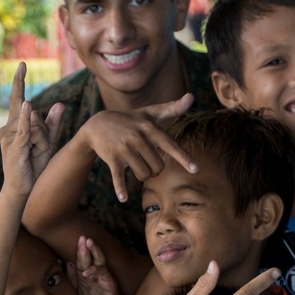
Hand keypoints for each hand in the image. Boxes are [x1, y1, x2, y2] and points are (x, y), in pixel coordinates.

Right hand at [0, 63, 64, 195]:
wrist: (22, 187)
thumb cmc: (32, 165)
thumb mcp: (47, 141)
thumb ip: (52, 123)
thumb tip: (59, 104)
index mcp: (14, 124)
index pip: (18, 99)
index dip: (20, 81)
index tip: (23, 64)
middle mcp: (8, 127)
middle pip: (36, 117)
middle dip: (44, 134)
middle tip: (36, 151)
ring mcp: (9, 136)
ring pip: (37, 126)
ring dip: (42, 142)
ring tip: (32, 155)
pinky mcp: (15, 145)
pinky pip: (24, 129)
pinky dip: (26, 119)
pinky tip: (28, 105)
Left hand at [69, 236, 121, 294]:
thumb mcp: (77, 292)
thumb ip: (72, 279)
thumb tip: (67, 263)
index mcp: (87, 275)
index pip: (82, 260)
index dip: (79, 251)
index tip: (75, 239)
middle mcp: (96, 275)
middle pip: (91, 258)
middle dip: (86, 248)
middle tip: (82, 238)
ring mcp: (104, 279)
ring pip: (100, 262)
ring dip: (95, 252)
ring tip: (89, 244)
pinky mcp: (110, 285)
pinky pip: (104, 275)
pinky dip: (95, 272)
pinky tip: (86, 272)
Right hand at [81, 95, 196, 201]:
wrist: (98, 124)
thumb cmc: (131, 120)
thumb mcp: (150, 113)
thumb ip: (172, 108)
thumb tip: (192, 96)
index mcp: (150, 128)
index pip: (171, 145)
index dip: (184, 158)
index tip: (195, 169)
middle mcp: (138, 137)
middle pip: (158, 167)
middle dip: (155, 170)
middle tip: (147, 162)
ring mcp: (125, 148)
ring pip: (143, 175)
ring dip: (142, 175)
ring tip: (135, 166)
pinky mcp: (112, 158)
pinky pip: (119, 177)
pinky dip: (120, 189)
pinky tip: (123, 198)